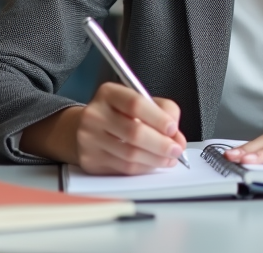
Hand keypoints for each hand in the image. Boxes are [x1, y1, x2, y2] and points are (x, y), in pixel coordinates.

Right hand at [20, 82, 186, 174]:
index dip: (158, 118)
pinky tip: (153, 163)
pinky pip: (123, 168)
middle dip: (161, 144)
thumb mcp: (139, 101)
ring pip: (130, 154)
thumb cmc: (118, 114)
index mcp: (108, 94)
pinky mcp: (90, 160)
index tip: (173, 128)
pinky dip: (144, 168)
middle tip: (176, 149)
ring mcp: (89, 139)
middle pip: (134, 132)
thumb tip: (177, 136)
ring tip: (169, 158)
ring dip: (155, 159)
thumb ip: (163, 111)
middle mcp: (95, 114)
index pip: (135, 103)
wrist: (85, 128)